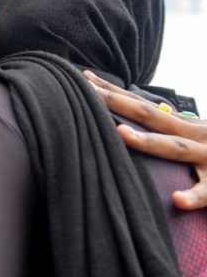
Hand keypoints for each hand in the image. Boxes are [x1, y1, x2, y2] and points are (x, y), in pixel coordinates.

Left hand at [84, 71, 206, 209]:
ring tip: (120, 134)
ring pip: (176, 149)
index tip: (81, 76)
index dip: (113, 92)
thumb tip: (149, 120)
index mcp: (188, 126)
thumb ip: (175, 128)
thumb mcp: (202, 135)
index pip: (143, 105)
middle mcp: (196, 135)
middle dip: (115, 103)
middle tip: (83, 88)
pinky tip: (176, 200)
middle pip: (150, 116)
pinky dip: (195, 196)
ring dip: (148, 142)